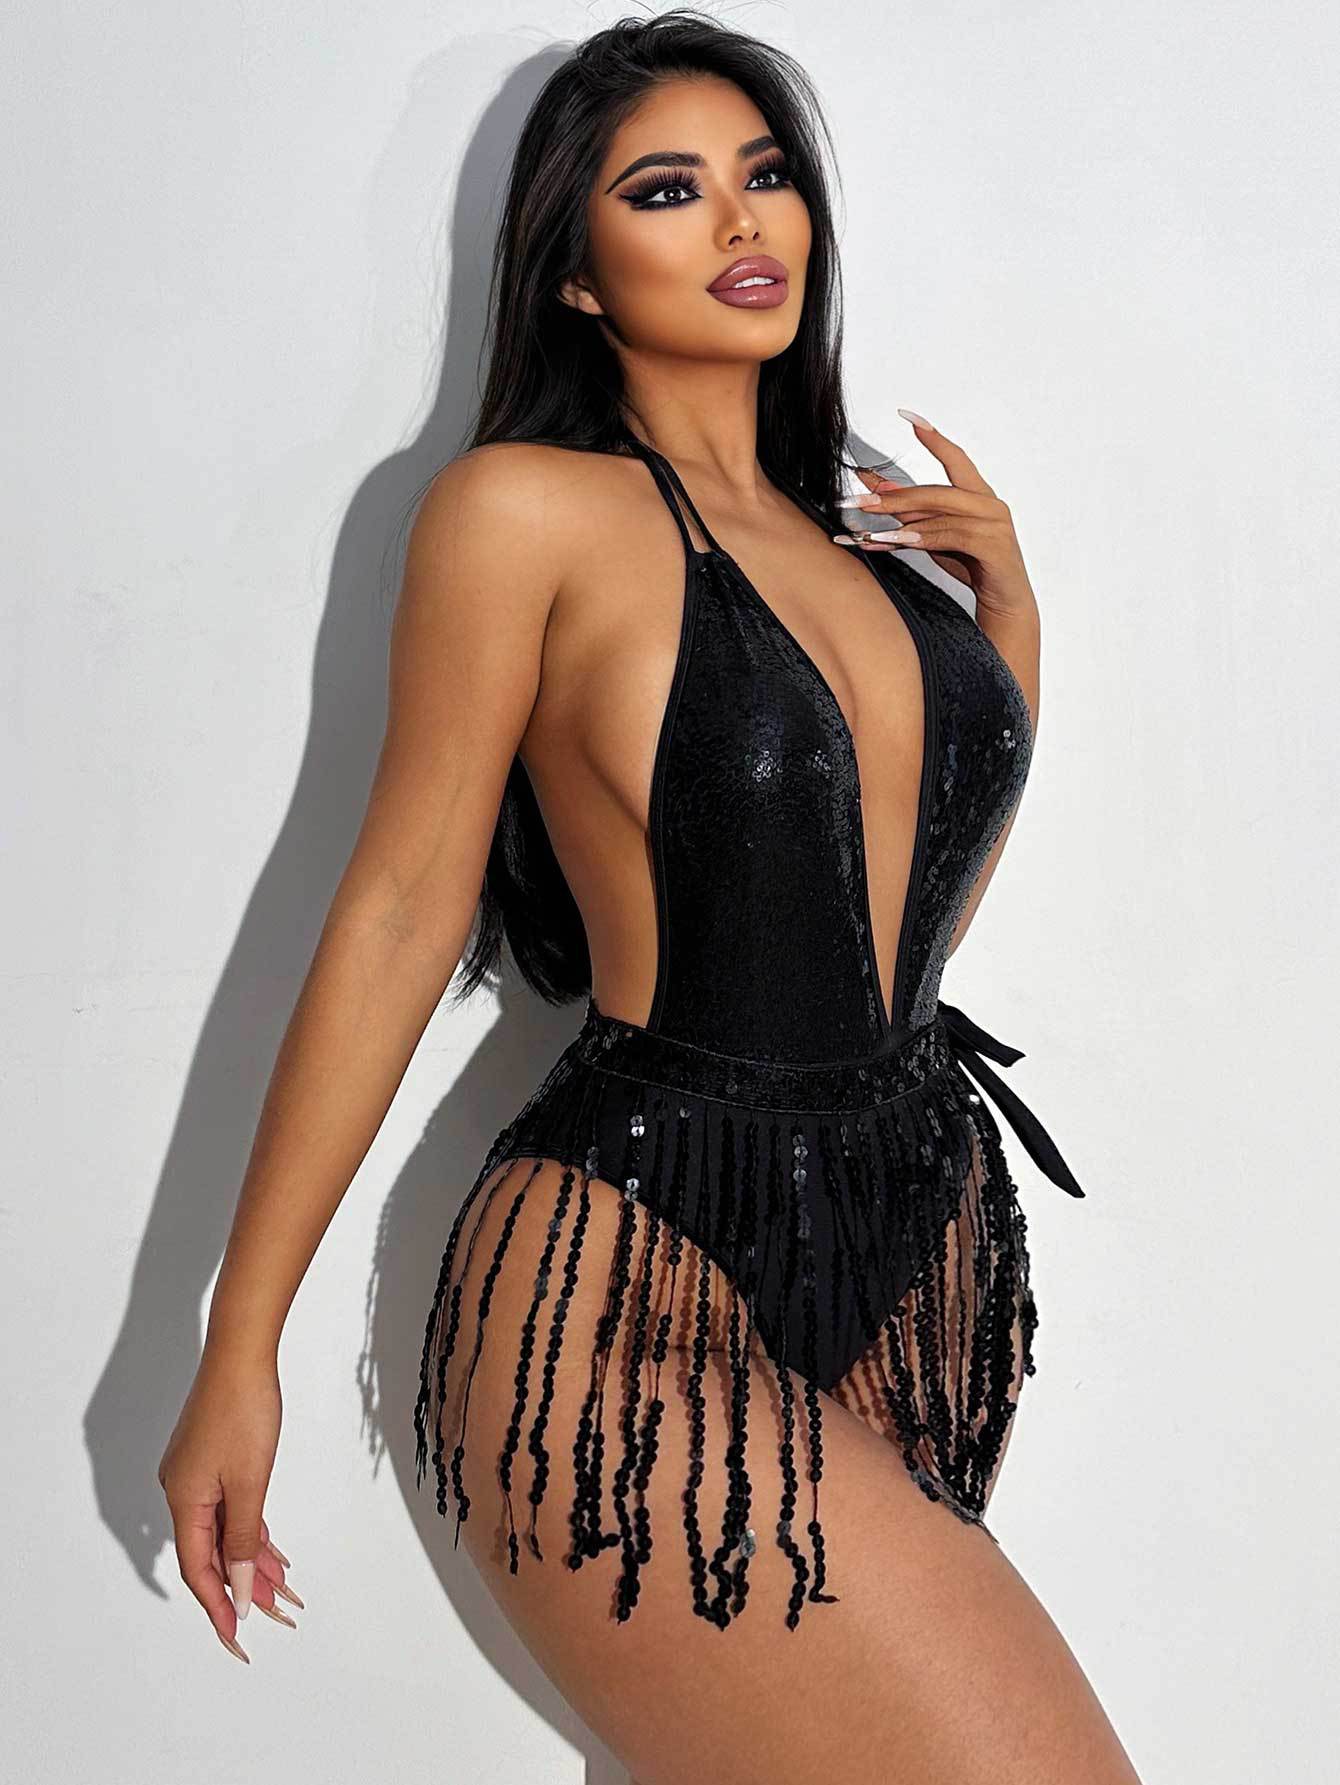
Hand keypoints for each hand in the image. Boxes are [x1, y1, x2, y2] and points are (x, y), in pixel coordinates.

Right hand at [157, 1349, 302, 1662]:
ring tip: (286, 1592)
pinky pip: (229, 1509)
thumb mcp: (249, 1482)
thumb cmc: (243, 1409)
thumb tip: (241, 1590)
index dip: (219, 1607)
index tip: (238, 1640)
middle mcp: (183, 1492)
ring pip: (224, 1532)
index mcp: (183, 1501)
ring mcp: (196, 1475)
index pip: (199, 1570)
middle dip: (245, 1588)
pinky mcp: (211, 1460)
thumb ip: (244, 1539)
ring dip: (254, 1561)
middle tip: (280, 1616)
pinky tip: (273, 1549)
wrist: (241, 1352)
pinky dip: (250, 1530)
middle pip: (212, 1555)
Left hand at [836, 410, 1038, 624]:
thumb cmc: (972, 565)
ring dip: (901, 520)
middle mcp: (990, 503)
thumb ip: (912, 511)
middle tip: (858, 500)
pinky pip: (951, 536)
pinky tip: (897, 541)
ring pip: (940, 512)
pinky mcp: (995, 546)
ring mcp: (995, 523)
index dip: (932, 436)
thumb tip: (878, 487)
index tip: (907, 415)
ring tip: (869, 530)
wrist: (1004, 604)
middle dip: (893, 496)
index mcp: (978, 494)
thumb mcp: (936, 534)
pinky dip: (921, 538)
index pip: (955, 457)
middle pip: (935, 490)